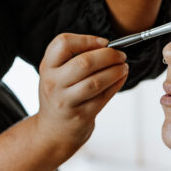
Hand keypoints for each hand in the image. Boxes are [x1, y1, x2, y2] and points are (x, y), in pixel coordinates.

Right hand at [34, 32, 128, 159]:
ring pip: (96, 81)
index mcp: (47, 67)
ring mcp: (66, 102)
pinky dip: (116, 85)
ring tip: (124, 66)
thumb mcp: (56, 73)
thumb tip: (108, 46)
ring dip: (115, 71)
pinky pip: (103, 97)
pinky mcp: (81, 116)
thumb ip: (74, 57)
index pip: (63, 43)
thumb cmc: (60, 95)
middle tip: (120, 55)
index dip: (87, 39)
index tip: (104, 42)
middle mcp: (53, 83)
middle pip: (84, 62)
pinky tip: (121, 77)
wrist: (53, 130)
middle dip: (108, 56)